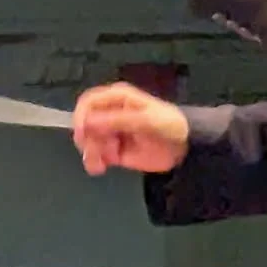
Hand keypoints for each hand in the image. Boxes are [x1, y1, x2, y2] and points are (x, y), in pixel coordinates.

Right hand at [73, 81, 189, 175]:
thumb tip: (88, 123)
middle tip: (99, 151)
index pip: (88, 102)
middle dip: (88, 139)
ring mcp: (111, 132)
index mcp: (117, 98)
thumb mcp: (145, 120)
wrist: (185, 148)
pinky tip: (101, 167)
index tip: (83, 134)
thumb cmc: (168, 126)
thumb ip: (117, 120)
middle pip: (85, 124)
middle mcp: (110, 113)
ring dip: (91, 153)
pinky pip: (96, 155)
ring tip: (101, 164)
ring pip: (88, 141)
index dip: (81, 117)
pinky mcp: (114, 150)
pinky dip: (94, 162)